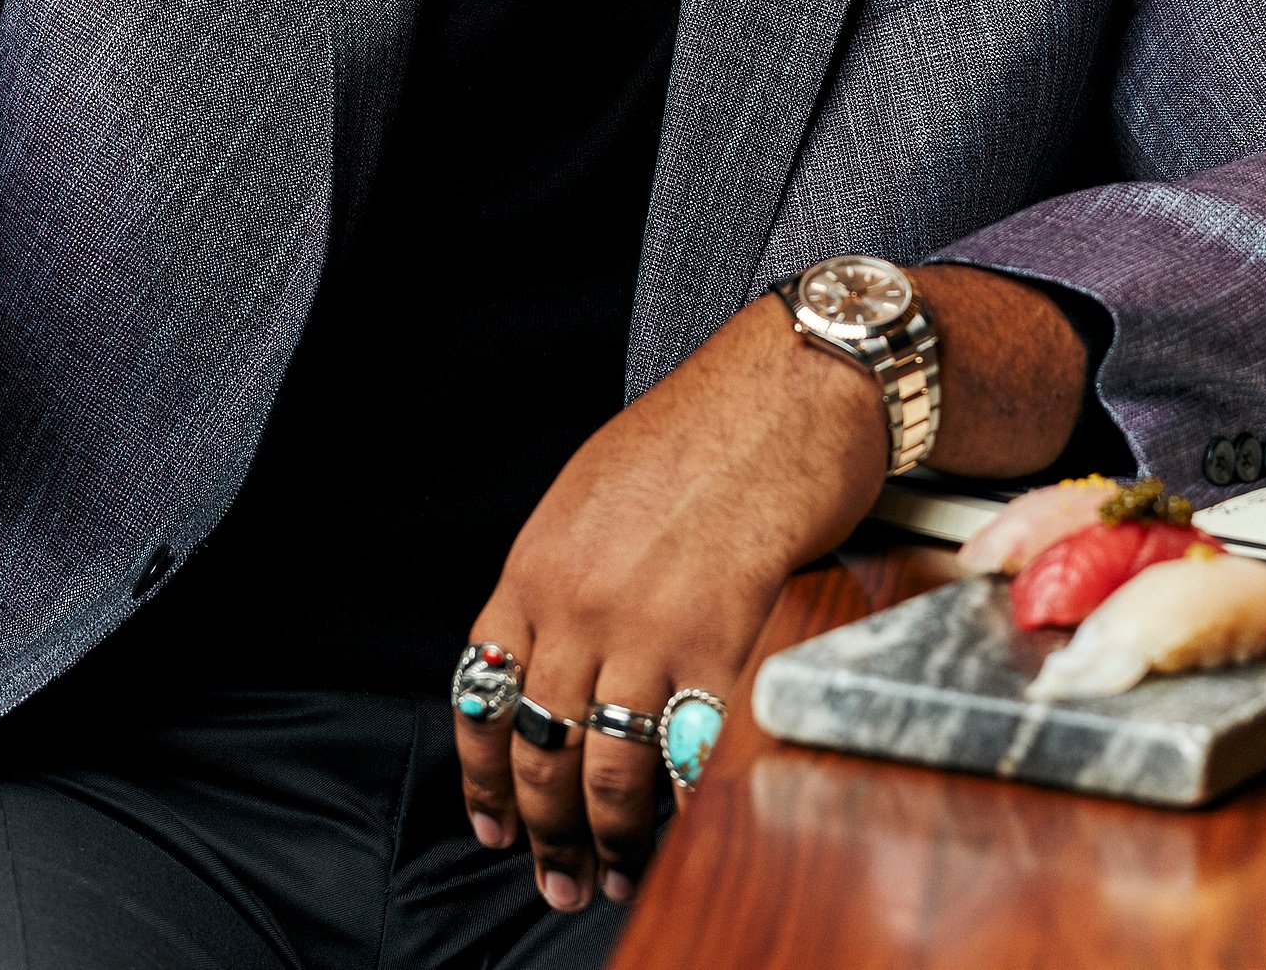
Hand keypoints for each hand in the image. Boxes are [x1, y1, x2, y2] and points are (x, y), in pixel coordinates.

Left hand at [453, 296, 887, 912]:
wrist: (784, 391)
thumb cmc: (698, 430)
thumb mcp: (591, 492)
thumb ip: (560, 573)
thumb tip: (549, 653)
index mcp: (534, 564)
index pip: (480, 692)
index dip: (482, 773)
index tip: (491, 821)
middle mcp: (576, 604)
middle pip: (538, 744)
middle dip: (542, 826)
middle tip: (554, 874)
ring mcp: (644, 628)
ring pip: (603, 767)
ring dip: (605, 836)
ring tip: (611, 873)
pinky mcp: (718, 643)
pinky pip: (680, 754)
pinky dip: (673, 807)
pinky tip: (674, 831)